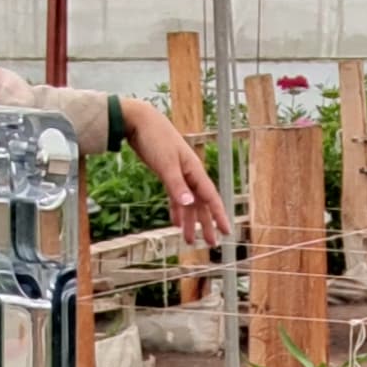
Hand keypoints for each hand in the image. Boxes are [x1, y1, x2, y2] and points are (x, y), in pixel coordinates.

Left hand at [122, 97, 231, 247]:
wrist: (139, 122)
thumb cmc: (155, 139)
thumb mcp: (165, 164)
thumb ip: (176, 185)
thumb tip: (189, 204)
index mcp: (194, 171)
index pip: (210, 197)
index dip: (219, 215)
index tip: (227, 231)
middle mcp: (190, 174)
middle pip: (201, 204)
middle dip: (206, 224)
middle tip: (212, 244)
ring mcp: (179, 175)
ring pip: (188, 203)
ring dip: (190, 221)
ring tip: (190, 241)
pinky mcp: (167, 174)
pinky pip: (176, 197)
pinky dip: (177, 210)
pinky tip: (177, 223)